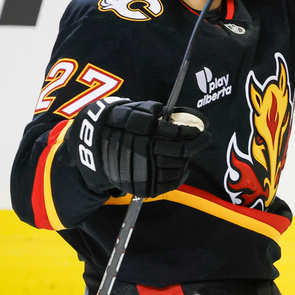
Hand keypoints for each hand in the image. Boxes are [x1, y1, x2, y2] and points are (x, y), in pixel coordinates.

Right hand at [68, 98, 211, 197]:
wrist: (89, 147)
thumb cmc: (116, 124)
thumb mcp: (131, 109)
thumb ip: (155, 112)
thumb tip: (182, 115)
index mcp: (140, 130)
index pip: (174, 133)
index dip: (190, 132)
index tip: (201, 130)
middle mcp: (141, 150)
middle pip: (178, 151)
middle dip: (195, 144)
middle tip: (205, 139)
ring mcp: (140, 170)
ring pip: (175, 168)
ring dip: (187, 160)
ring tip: (189, 152)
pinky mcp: (140, 185)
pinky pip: (167, 184)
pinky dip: (180, 176)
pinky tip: (183, 169)